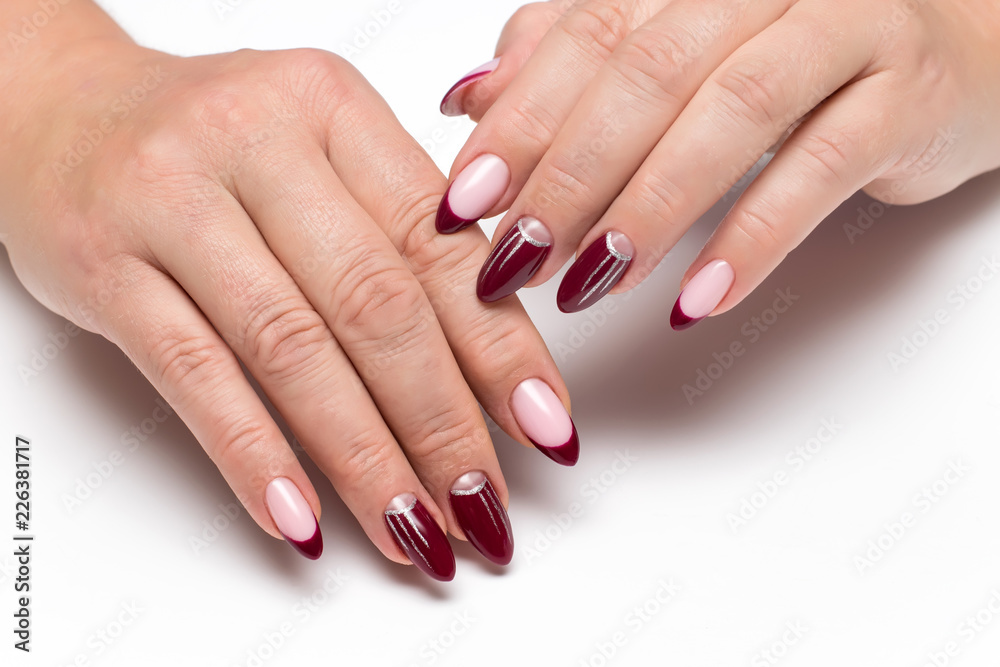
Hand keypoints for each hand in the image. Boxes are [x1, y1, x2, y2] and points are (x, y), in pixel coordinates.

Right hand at [0, 1, 577, 578]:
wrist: (61, 110)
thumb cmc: (214, 142)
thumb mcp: (320, 152)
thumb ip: (403, 232)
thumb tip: (499, 359)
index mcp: (332, 106)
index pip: (438, 244)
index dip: (501, 347)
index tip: (545, 428)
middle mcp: (256, 140)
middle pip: (375, 304)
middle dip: (441, 421)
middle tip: (482, 503)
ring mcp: (172, 200)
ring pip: (291, 349)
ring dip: (363, 456)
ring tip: (413, 528)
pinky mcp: (104, 265)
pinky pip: (193, 375)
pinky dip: (256, 457)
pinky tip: (305, 519)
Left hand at [436, 0, 999, 322]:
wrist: (956, 40)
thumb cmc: (795, 51)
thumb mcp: (674, 51)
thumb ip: (573, 64)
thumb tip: (471, 98)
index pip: (587, 34)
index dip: (521, 119)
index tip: (466, 200)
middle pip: (650, 72)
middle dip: (572, 172)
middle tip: (517, 255)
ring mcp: (847, 29)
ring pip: (732, 111)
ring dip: (650, 206)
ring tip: (590, 282)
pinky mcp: (908, 96)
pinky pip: (821, 169)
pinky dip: (752, 238)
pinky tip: (695, 299)